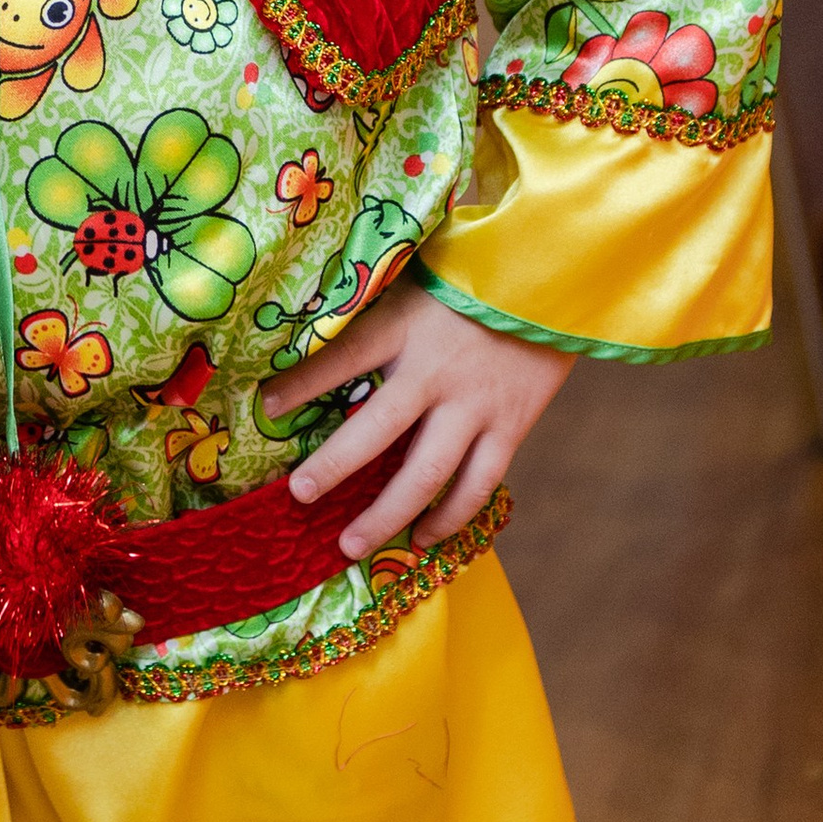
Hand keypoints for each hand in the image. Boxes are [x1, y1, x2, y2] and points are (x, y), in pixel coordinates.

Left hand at [260, 281, 573, 558]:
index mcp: (406, 326)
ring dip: (386, 515)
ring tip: (350, 545)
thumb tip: (319, 317)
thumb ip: (375, 304)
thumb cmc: (472, 276)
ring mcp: (475, 406)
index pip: (344, 356)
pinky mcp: (510, 427)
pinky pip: (476, 484)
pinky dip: (448, 518)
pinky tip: (420, 541)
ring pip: (426, 475)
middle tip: (299, 496)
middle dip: (333, 468)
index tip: (267, 406)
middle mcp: (436, 372)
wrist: (555, 281)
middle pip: (376, 431)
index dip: (303, 383)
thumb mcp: (415, 278)